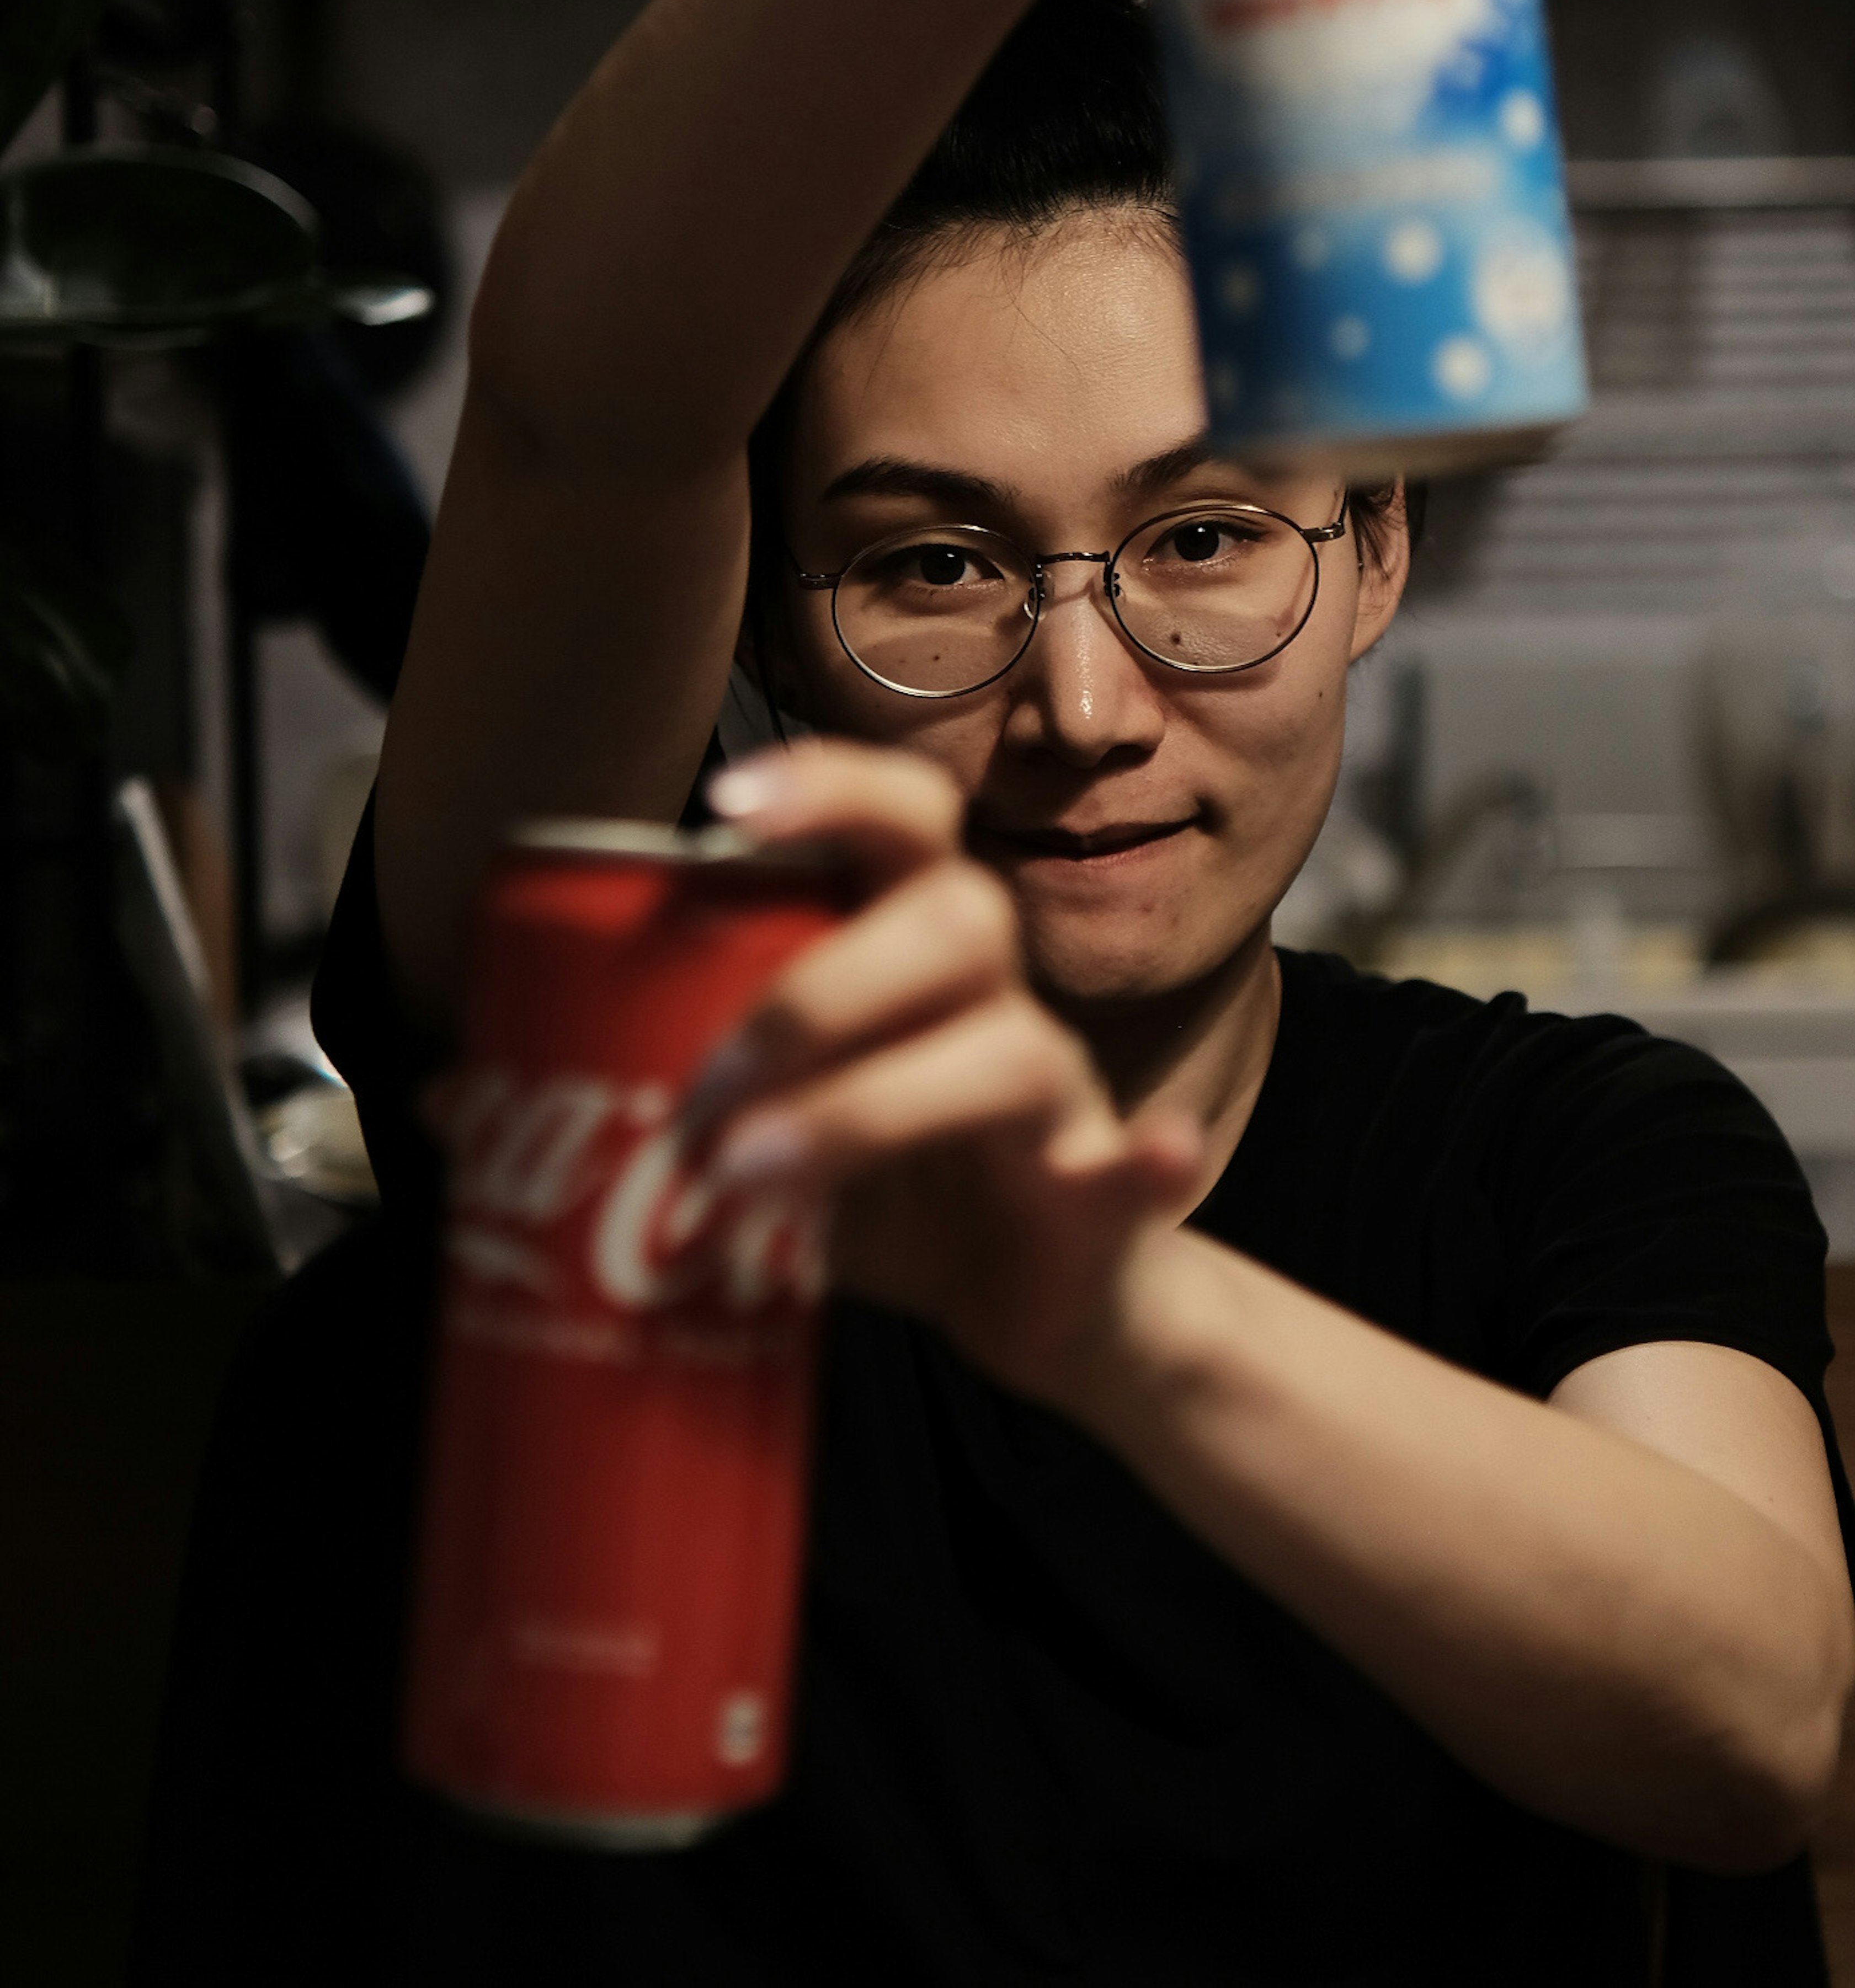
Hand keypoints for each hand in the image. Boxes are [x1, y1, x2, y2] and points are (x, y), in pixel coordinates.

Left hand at [700, 741, 1199, 1400]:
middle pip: (954, 917)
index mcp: (921, 953)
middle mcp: (1000, 997)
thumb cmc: (902, 1196)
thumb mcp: (774, 1139)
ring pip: (1008, 1049)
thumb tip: (463, 1099)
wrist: (1043, 1310)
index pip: (902, 817)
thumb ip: (657, 1109)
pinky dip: (1143, 1164)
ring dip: (874, 1104)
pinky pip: (1137, 1172)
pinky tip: (1147, 1153)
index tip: (727, 800)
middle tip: (699, 1087)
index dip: (830, 788)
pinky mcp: (1102, 1204)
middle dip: (818, 986)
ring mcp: (1059, 1097)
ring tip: (751, 1176)